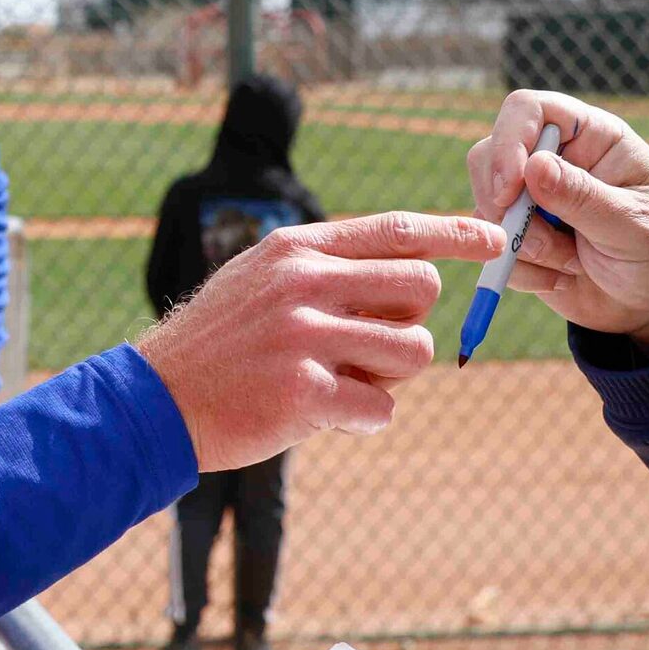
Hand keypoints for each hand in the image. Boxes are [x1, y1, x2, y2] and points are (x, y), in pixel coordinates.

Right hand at [137, 210, 501, 469]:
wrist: (154, 401)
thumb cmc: (220, 344)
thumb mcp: (262, 280)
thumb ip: (327, 269)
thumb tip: (412, 272)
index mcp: (297, 250)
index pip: (396, 229)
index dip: (454, 232)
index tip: (494, 239)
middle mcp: (302, 283)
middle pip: (420, 289)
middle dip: (410, 322)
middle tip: (369, 347)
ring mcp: (302, 337)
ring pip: (413, 350)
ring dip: (391, 376)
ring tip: (343, 383)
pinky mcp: (303, 394)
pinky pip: (383, 407)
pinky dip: (364, 420)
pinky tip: (324, 417)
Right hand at [467, 89, 648, 357]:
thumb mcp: (633, 225)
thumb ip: (584, 197)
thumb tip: (532, 166)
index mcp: (592, 138)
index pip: (530, 110)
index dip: (510, 140)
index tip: (510, 189)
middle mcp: (556, 161)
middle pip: (490, 153)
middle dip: (502, 201)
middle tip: (529, 237)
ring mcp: (534, 201)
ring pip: (487, 206)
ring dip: (521, 244)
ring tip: (573, 263)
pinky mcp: (520, 239)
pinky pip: (494, 251)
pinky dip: (524, 272)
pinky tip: (564, 278)